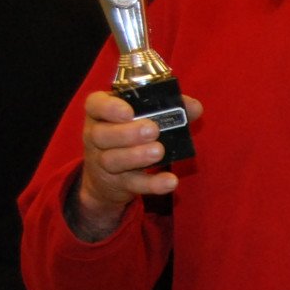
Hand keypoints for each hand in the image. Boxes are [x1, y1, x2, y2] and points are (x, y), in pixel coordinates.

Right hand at [68, 91, 204, 241]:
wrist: (108, 178)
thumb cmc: (130, 135)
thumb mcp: (143, 118)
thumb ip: (170, 109)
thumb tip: (194, 107)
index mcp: (101, 114)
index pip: (95, 105)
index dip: (109, 108)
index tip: (128, 111)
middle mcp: (96, 136)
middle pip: (101, 134)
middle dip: (127, 133)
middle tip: (152, 130)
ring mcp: (103, 162)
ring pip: (112, 160)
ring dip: (137, 156)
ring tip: (159, 151)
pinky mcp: (118, 184)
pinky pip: (134, 184)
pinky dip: (153, 184)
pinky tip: (171, 181)